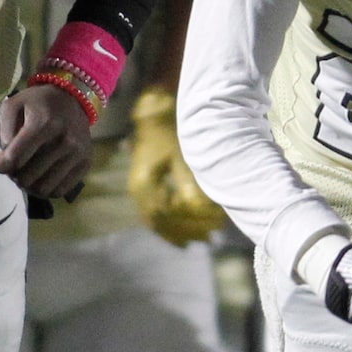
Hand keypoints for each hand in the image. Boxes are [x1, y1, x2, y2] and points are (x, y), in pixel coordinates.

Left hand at [0, 83, 93, 200]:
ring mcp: (77, 153)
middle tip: (14, 168)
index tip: (1, 162)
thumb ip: (4, 129)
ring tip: (26, 174)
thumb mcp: (14, 104)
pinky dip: (47, 189)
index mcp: (43, 123)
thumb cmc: (38, 103)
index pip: (15, 158)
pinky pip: (61, 190)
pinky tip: (41, 178)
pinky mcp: (85, 163)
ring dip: (30, 186)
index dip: (1, 165)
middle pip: (28, 177)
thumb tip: (7, 157)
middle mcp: (63, 140)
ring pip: (44, 188)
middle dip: (14, 176)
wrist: (73, 98)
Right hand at [127, 88, 226, 245]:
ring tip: (204, 239)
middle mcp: (138, 192)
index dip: (191, 222)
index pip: (168, 214)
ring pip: (158, 223)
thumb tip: (201, 210)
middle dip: (188, 230)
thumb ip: (190, 185)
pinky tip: (184, 238)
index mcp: (145, 184)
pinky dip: (170, 228)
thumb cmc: (172, 130)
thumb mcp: (184, 156)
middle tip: (213, 235)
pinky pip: (155, 217)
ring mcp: (139, 192)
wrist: (154, 112)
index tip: (213, 224)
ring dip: (180, 232)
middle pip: (162, 223)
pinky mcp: (144, 190)